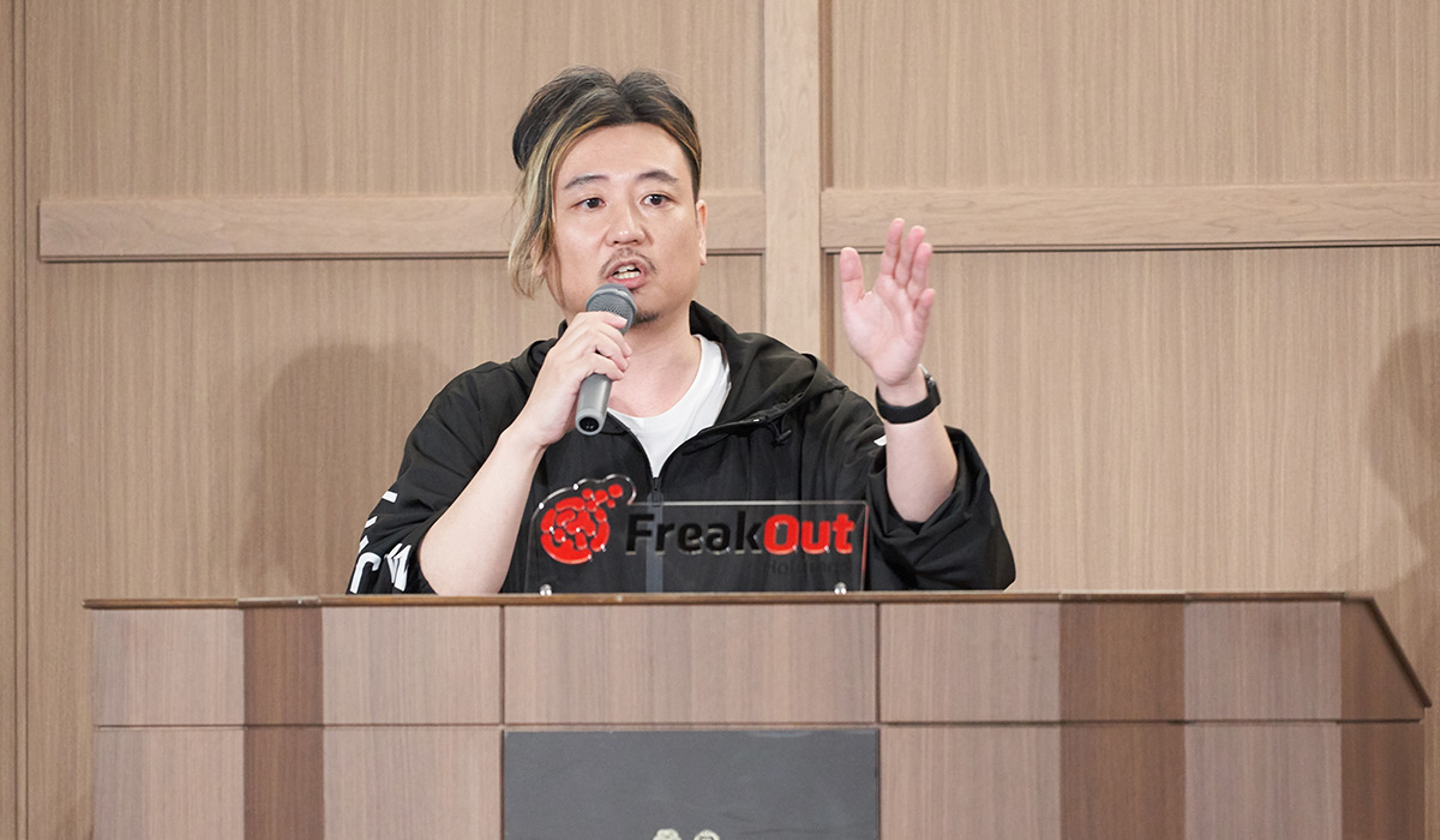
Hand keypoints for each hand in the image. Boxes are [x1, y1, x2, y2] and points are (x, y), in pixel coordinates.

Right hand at [511, 311, 631, 448]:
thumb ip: (589, 372)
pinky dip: (611, 367)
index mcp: (560, 351)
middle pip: (592, 325)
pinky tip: (614, 377)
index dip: (606, 317)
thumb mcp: (573, 383)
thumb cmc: (554, 411)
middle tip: (625, 355)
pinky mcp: (566, 377)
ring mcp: (561, 363)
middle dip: (616, 337)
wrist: (535, 428)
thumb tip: (612, 370)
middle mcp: (559, 352)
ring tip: (621, 366)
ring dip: (615, 349)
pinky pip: (594, 361)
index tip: (621, 325)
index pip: (583, 320)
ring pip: (594, 337)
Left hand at [839, 218, 934, 388]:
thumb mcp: (852, 305)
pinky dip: (924, 305)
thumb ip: (850, 279)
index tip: (898, 224)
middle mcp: (900, 295)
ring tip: (925, 250)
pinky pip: (920, 316)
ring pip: (917, 286)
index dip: (894, 242)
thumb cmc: (869, 337)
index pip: (891, 260)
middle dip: (912, 250)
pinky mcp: (915, 331)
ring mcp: (909, 311)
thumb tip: (848, 250)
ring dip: (922, 269)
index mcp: (886, 286)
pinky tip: (928, 292)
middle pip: (907, 268)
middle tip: (918, 231)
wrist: (879, 367)